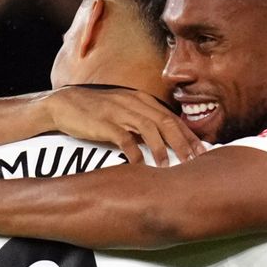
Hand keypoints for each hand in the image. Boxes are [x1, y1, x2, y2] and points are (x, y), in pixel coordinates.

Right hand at [41, 87, 205, 165]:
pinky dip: (135, 152)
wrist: (64, 104)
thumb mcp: (124, 109)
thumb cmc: (96, 110)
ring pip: (149, 129)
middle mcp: (134, 103)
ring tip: (170, 167)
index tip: (202, 151)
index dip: (189, 135)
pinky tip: (141, 165)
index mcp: (142, 99)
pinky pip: (124, 138)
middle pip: (166, 123)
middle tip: (194, 161)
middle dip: (183, 143)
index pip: (172, 118)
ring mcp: (119, 112)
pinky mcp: (104, 123)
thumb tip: (165, 140)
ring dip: (162, 149)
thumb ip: (144, 120)